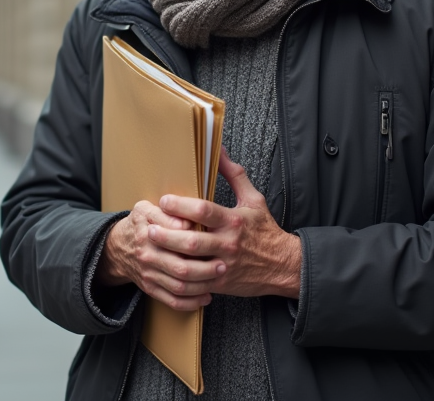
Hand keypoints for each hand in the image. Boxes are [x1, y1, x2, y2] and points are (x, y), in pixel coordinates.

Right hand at [97, 198, 223, 311]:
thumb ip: (167, 212)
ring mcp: (149, 273)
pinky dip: (191, 302)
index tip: (213, 237)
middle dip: (206, 268)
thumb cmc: (141, 224)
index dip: (195, 237)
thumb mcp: (147, 209)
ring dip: (202, 285)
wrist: (118, 247)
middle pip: (181, 266)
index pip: (175, 234)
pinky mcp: (150, 288)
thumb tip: (188, 222)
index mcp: (148, 229)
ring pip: (179, 286)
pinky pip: (172, 301)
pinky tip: (205, 297)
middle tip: (223, 264)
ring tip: (218, 278)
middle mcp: (148, 254)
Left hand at [152, 148, 300, 299]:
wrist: (284, 265)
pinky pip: (196, 283)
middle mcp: (228, 243)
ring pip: (191, 265)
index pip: (204, 211)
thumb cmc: (265, 230)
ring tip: (151, 246)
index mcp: (234, 221)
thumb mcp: (253, 199)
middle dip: (168, 235)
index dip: (181, 206)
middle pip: (193, 241)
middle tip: (150, 228)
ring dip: (168, 256)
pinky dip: (179, 278)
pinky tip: (164, 270)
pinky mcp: (221, 283)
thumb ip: (234, 174)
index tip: (164, 200)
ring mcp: (224, 265)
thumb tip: (218, 149)